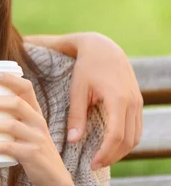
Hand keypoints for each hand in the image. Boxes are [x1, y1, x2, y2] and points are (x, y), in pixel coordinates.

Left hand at [0, 73, 72, 185]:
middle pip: (16, 103)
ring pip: (11, 125)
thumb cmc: (33, 148)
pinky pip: (8, 147)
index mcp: (36, 112)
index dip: (10, 79)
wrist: (54, 176)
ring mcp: (36, 138)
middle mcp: (38, 122)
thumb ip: (12, 118)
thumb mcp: (28, 129)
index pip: (27, 88)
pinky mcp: (32, 154)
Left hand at [67, 32, 142, 168]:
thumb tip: (73, 140)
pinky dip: (126, 140)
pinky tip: (111, 145)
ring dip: (121, 151)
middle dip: (113, 156)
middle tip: (95, 164)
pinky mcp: (137, 102)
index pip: (116, 136)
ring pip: (136, 136)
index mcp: (118, 99)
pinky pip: (136, 128)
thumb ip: (76, 115)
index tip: (92, 163)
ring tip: (102, 158)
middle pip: (128, 140)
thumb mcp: (77, 89)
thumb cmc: (86, 66)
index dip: (105, 153)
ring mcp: (138, 102)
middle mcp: (133, 102)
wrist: (103, 47)